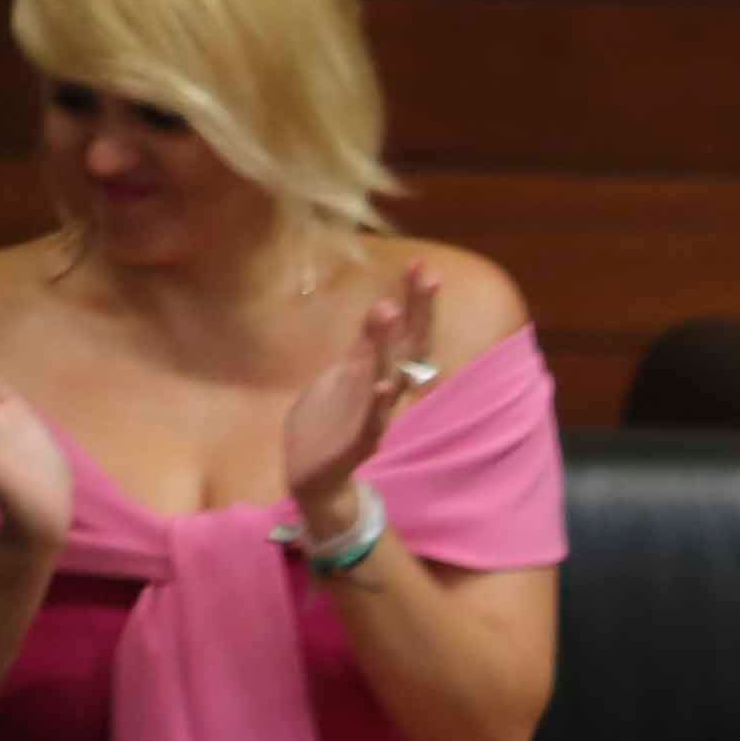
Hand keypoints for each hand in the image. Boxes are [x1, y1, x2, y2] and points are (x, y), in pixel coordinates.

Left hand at [281, 258, 445, 523]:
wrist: (314, 476)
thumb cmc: (327, 424)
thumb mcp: (341, 375)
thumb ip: (362, 347)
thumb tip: (382, 311)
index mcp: (377, 372)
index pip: (404, 331)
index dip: (414, 300)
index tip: (420, 264)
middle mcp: (385, 390)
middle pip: (409, 346)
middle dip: (418, 312)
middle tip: (426, 275)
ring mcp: (375, 414)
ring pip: (389, 375)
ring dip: (389, 345)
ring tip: (388, 310)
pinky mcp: (359, 440)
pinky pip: (372, 419)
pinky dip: (378, 403)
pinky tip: (384, 384)